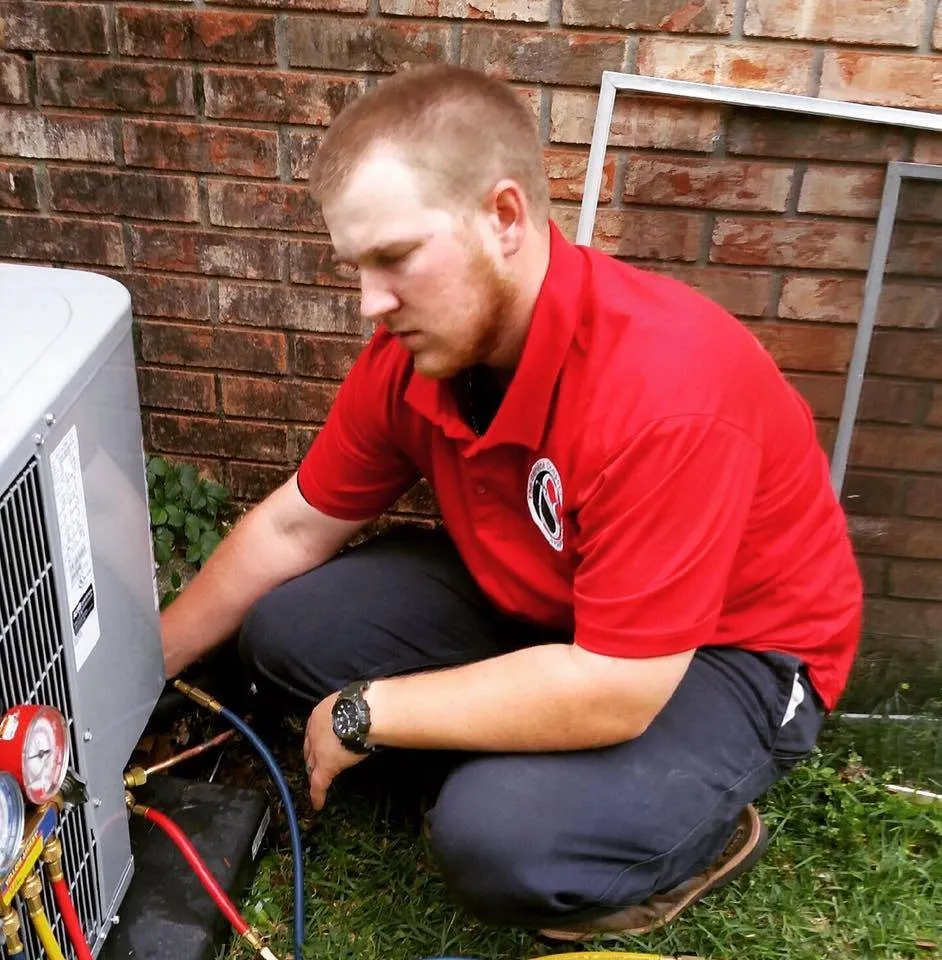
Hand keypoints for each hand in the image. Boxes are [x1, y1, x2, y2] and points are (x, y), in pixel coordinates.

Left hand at [302, 693, 367, 810]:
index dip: (317, 741)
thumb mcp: (352, 702)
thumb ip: (351, 711)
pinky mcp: (325, 766)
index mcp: (320, 714)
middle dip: (312, 758)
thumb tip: (365, 712)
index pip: (315, 731)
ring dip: (315, 773)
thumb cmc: (362, 703)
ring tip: (316, 783)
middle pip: (310, 749)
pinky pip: (318, 784)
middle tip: (315, 766)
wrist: (361, 712)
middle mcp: (314, 731)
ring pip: (313, 765)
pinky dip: (317, 794)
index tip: (321, 746)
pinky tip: (318, 804)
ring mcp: (318, 749)